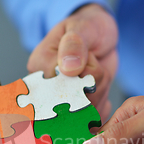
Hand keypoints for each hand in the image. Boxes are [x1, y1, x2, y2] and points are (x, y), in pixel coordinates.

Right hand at [27, 4, 118, 121]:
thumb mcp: (82, 28)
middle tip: (94, 61)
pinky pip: (93, 115)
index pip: (57, 84)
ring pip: (86, 109)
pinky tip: (100, 84)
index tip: (87, 59)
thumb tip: (68, 68)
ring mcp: (61, 100)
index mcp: (39, 66)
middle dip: (92, 86)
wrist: (99, 37)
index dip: (80, 76)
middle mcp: (46, 86)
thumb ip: (74, 44)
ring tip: (97, 71)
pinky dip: (103, 100)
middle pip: (73, 102)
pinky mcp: (76, 109)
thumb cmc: (86, 27)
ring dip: (100, 91)